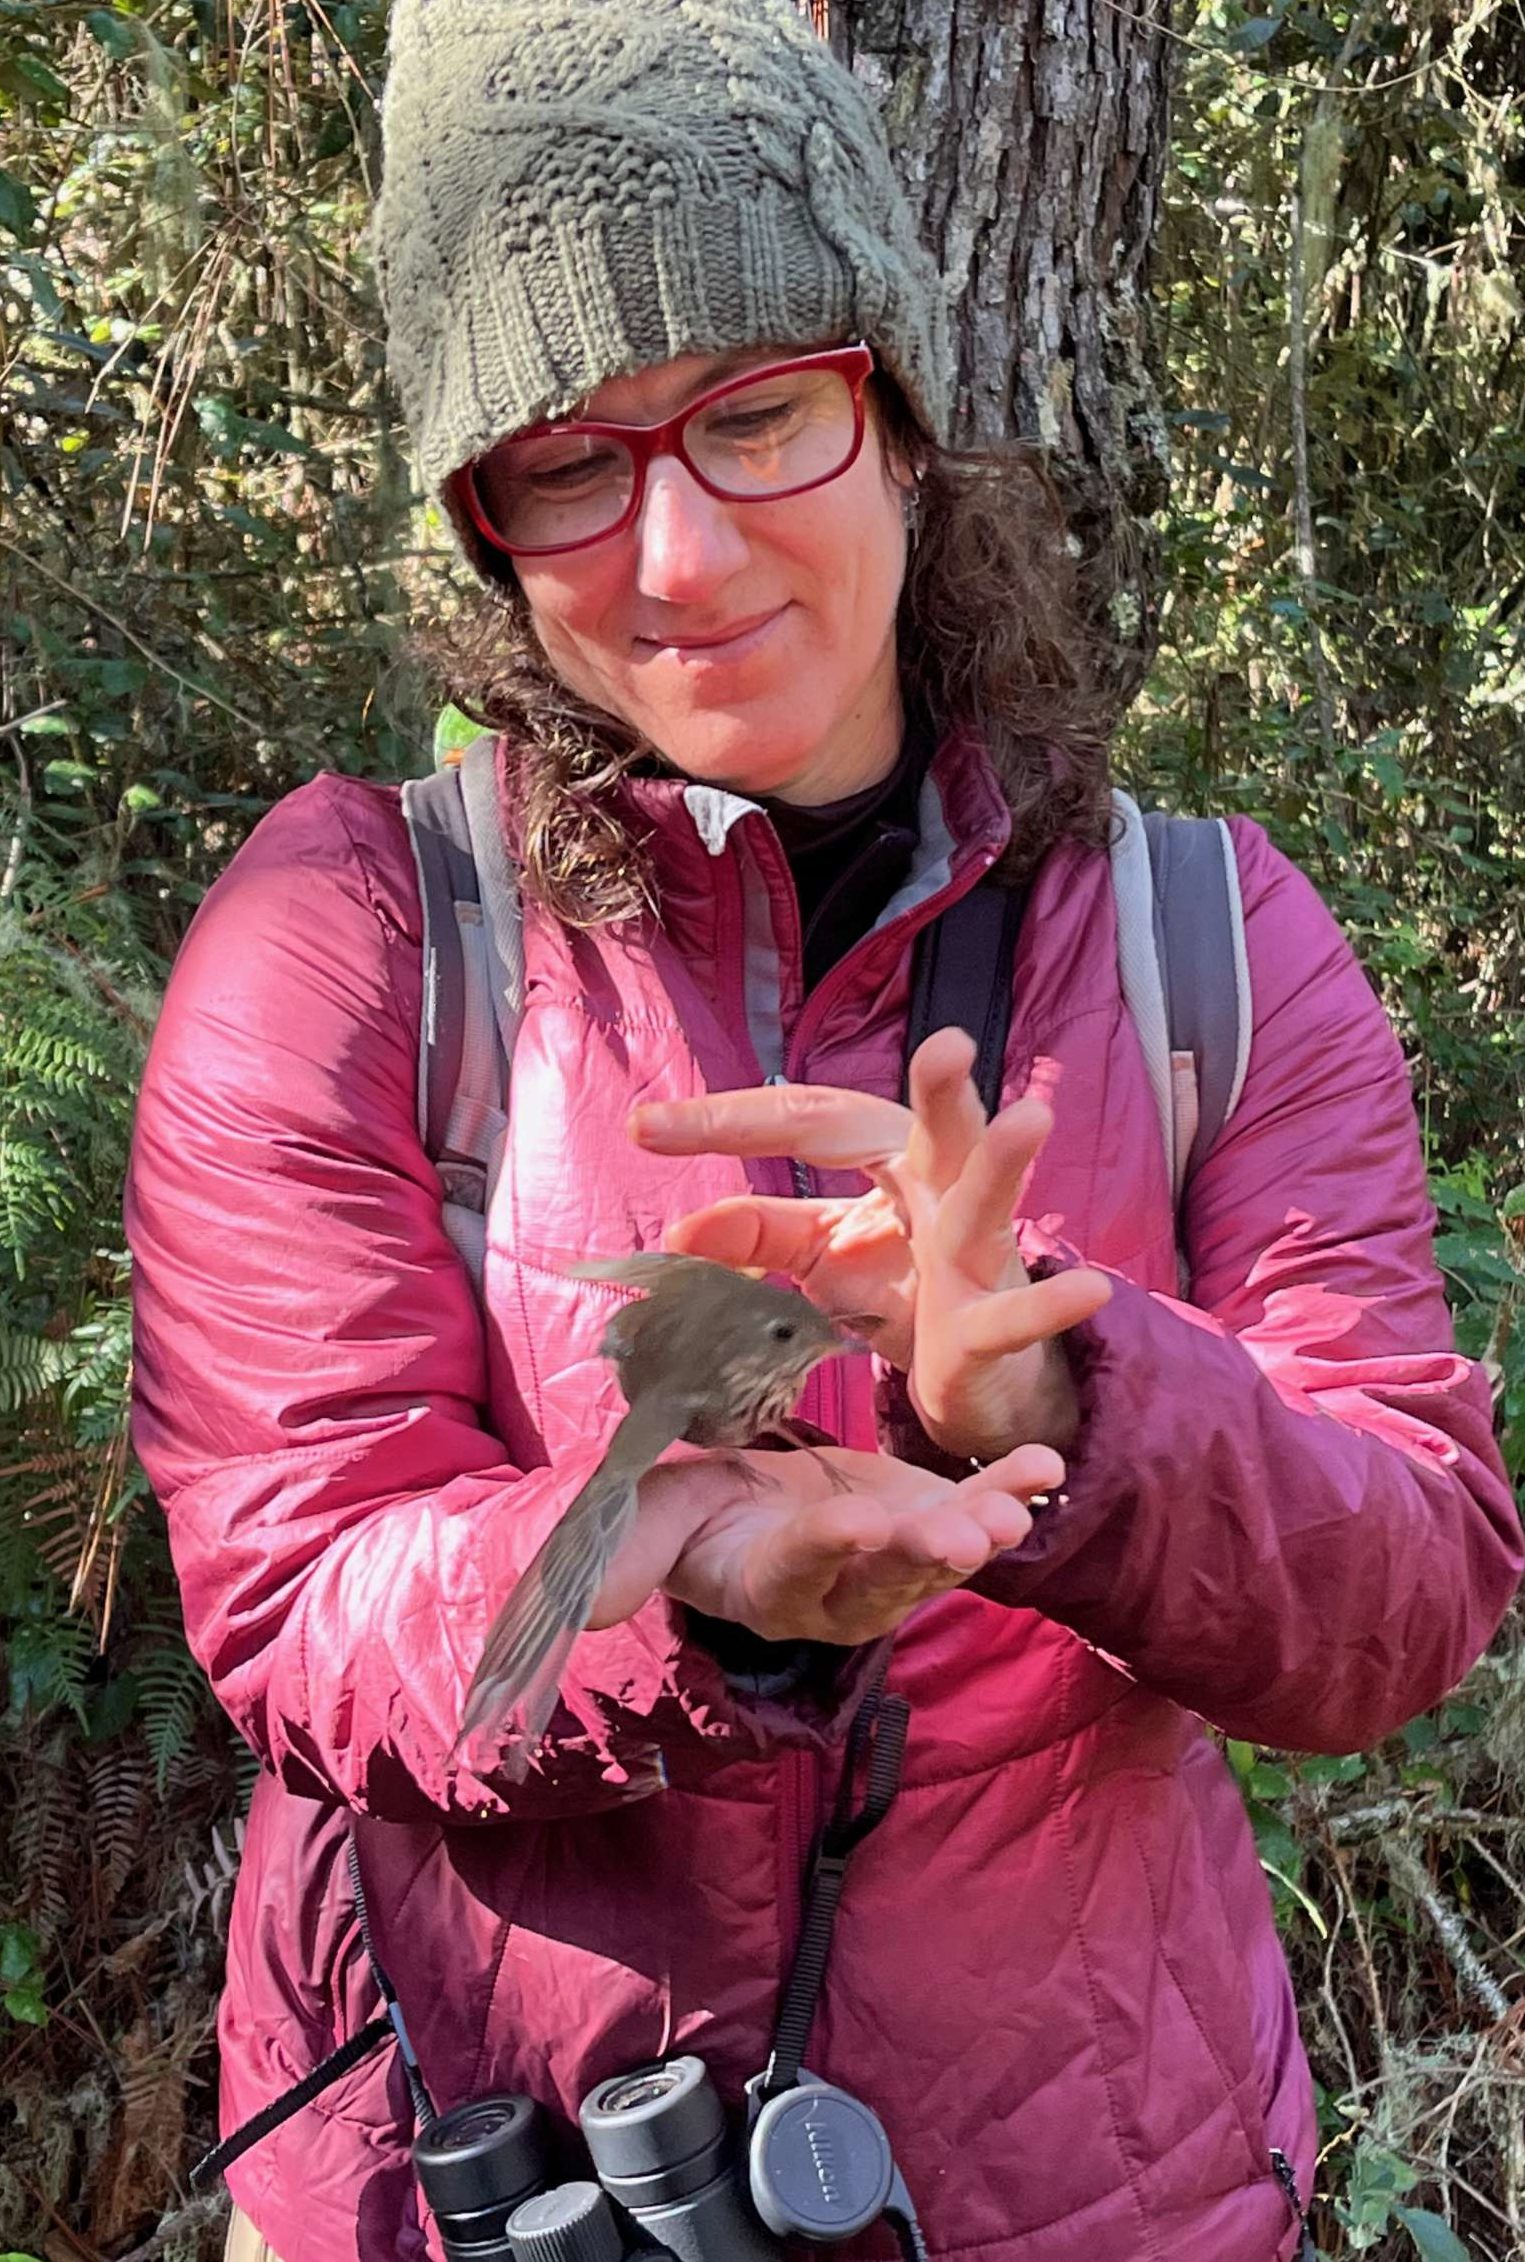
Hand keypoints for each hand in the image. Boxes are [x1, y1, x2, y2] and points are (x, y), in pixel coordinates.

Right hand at [593, 1442, 1064, 1645]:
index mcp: (768, 1585)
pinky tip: (1047, 1466)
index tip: (858, 1525)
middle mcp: (840, 1591)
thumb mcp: (644, 1526)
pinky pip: (976, 1513)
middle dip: (924, 1559)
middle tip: (965, 1537)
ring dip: (983, 1530)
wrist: (741, 1505)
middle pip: (885, 1582)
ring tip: (1019, 1508)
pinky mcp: (926, 1522)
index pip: (799, 1571)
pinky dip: (1012, 1489)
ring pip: (940, 1557)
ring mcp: (892, 1563)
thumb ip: (623, 1558)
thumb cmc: (685, 1516)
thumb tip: (583, 1604)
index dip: (828, 1551)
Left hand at [629, 1029, 1111, 1460]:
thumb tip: (682, 1228)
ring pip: (993, 1203)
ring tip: (1032, 1120)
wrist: (976, 1375)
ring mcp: (980, 1256)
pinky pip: (1021, 1315)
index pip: (809, 1122)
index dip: (730, 1122)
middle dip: (943, 1088)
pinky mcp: (998, 1323)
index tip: (647, 1129)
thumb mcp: (822, 1256)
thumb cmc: (905, 1292)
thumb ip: (757, 1234)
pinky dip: (1052, 1306)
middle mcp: (943, 1193)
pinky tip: (1092, 1287)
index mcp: (891, 1161)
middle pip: (938, 1129)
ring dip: (1011, 1163)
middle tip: (947, 1043)